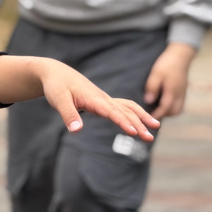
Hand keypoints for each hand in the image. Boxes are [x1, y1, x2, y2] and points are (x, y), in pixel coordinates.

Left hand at [38, 59, 159, 140]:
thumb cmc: (56, 86)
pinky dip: (133, 113)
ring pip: (127, 107)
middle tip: (150, 138)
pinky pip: (122, 106)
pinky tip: (140, 121)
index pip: (112, 112)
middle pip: (124, 111)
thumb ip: (68, 115)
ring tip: (155, 127)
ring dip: (141, 117)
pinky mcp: (102, 100)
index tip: (133, 132)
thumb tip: (76, 131)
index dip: (123, 122)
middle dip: (138, 124)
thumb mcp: (58, 100)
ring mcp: (104, 98)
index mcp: (93, 98)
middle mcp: (102, 98)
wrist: (56, 73)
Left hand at [144, 42, 195, 119]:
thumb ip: (152, 88)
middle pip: (174, 112)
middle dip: (164, 115)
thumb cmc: (167, 64)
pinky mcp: (183, 91)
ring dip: (169, 112)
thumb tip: (148, 101)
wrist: (181, 55)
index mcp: (172, 91)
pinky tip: (163, 103)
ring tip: (157, 110)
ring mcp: (183, 93)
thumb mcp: (156, 74)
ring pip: (178, 109)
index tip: (148, 118)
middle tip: (152, 115)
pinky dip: (172, 107)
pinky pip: (180, 104)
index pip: (165, 108)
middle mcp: (180, 94)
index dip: (156, 115)